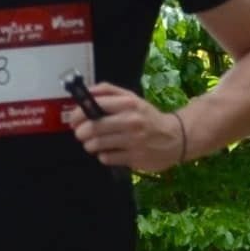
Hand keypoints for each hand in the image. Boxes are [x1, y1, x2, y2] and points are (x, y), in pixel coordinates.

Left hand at [68, 82, 189, 173]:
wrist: (176, 137)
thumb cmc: (147, 117)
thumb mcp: (132, 99)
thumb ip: (108, 91)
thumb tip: (86, 92)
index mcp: (129, 104)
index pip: (95, 105)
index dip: (78, 113)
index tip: (73, 119)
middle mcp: (131, 121)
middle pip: (92, 128)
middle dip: (80, 132)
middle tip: (81, 134)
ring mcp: (133, 141)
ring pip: (96, 144)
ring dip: (90, 145)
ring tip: (94, 143)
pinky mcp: (134, 158)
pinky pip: (106, 158)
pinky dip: (103, 155)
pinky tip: (110, 151)